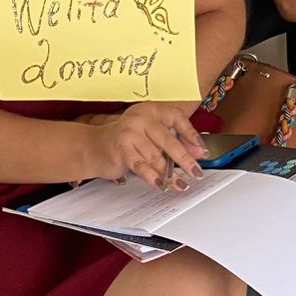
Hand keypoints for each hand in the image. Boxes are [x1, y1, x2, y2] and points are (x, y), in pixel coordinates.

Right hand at [88, 103, 206, 189]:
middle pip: (168, 139)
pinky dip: (152, 177)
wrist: (94, 147)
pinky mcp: (121, 149)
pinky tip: (160, 184)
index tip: (202, 150)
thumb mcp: (151, 135)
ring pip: (155, 156)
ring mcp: (129, 133)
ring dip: (170, 174)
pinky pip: (141, 165)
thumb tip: (196, 152)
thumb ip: (173, 140)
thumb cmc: (127, 140)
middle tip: (196, 172)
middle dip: (185, 159)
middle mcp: (140, 118)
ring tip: (180, 184)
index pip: (176, 117)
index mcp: (151, 110)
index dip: (191, 133)